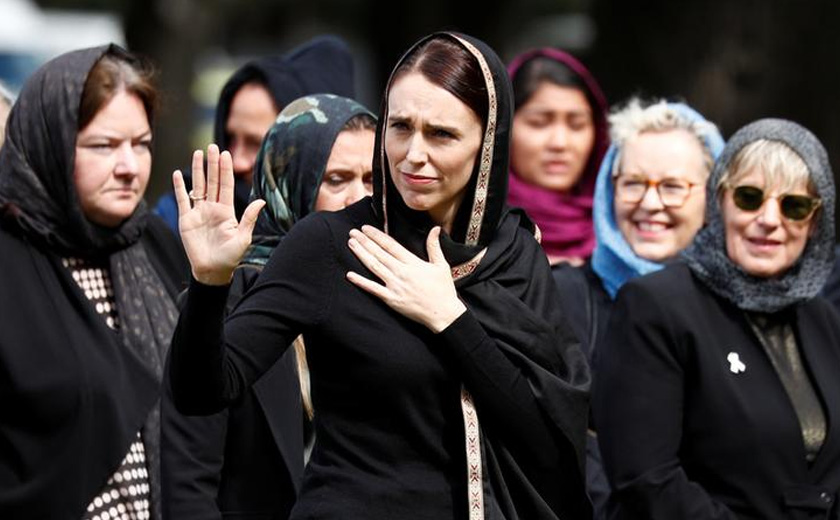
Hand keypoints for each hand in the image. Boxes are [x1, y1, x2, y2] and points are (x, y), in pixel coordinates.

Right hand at [172, 144, 264, 284]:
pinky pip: (182, 200)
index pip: (225, 185)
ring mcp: (199, 213)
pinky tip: (178, 174)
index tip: (225, 154)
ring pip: (198, 186)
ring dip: (197, 170)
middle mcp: (213, 208)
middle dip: (212, 164)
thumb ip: (249, 218)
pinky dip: (179, 187)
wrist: (212, 271)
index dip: (225, 170)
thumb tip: (261, 200)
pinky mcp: (186, 220)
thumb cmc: (230, 257)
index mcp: (227, 211)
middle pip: (212, 181)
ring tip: (197, 154)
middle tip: (212, 146)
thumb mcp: (243, 238)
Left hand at [346, 225, 466, 332]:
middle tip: (352, 232)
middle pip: (379, 254)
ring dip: (361, 254)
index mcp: (413, 263)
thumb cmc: (443, 290)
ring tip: (351, 244)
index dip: (377, 235)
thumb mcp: (441, 265)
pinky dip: (361, 282)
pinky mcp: (391, 299)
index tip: (366, 228)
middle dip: (365, 242)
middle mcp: (401, 272)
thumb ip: (434, 246)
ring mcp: (395, 286)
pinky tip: (349, 275)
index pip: (390, 245)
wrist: (443, 314)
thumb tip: (436, 228)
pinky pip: (373, 289)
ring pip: (374, 267)